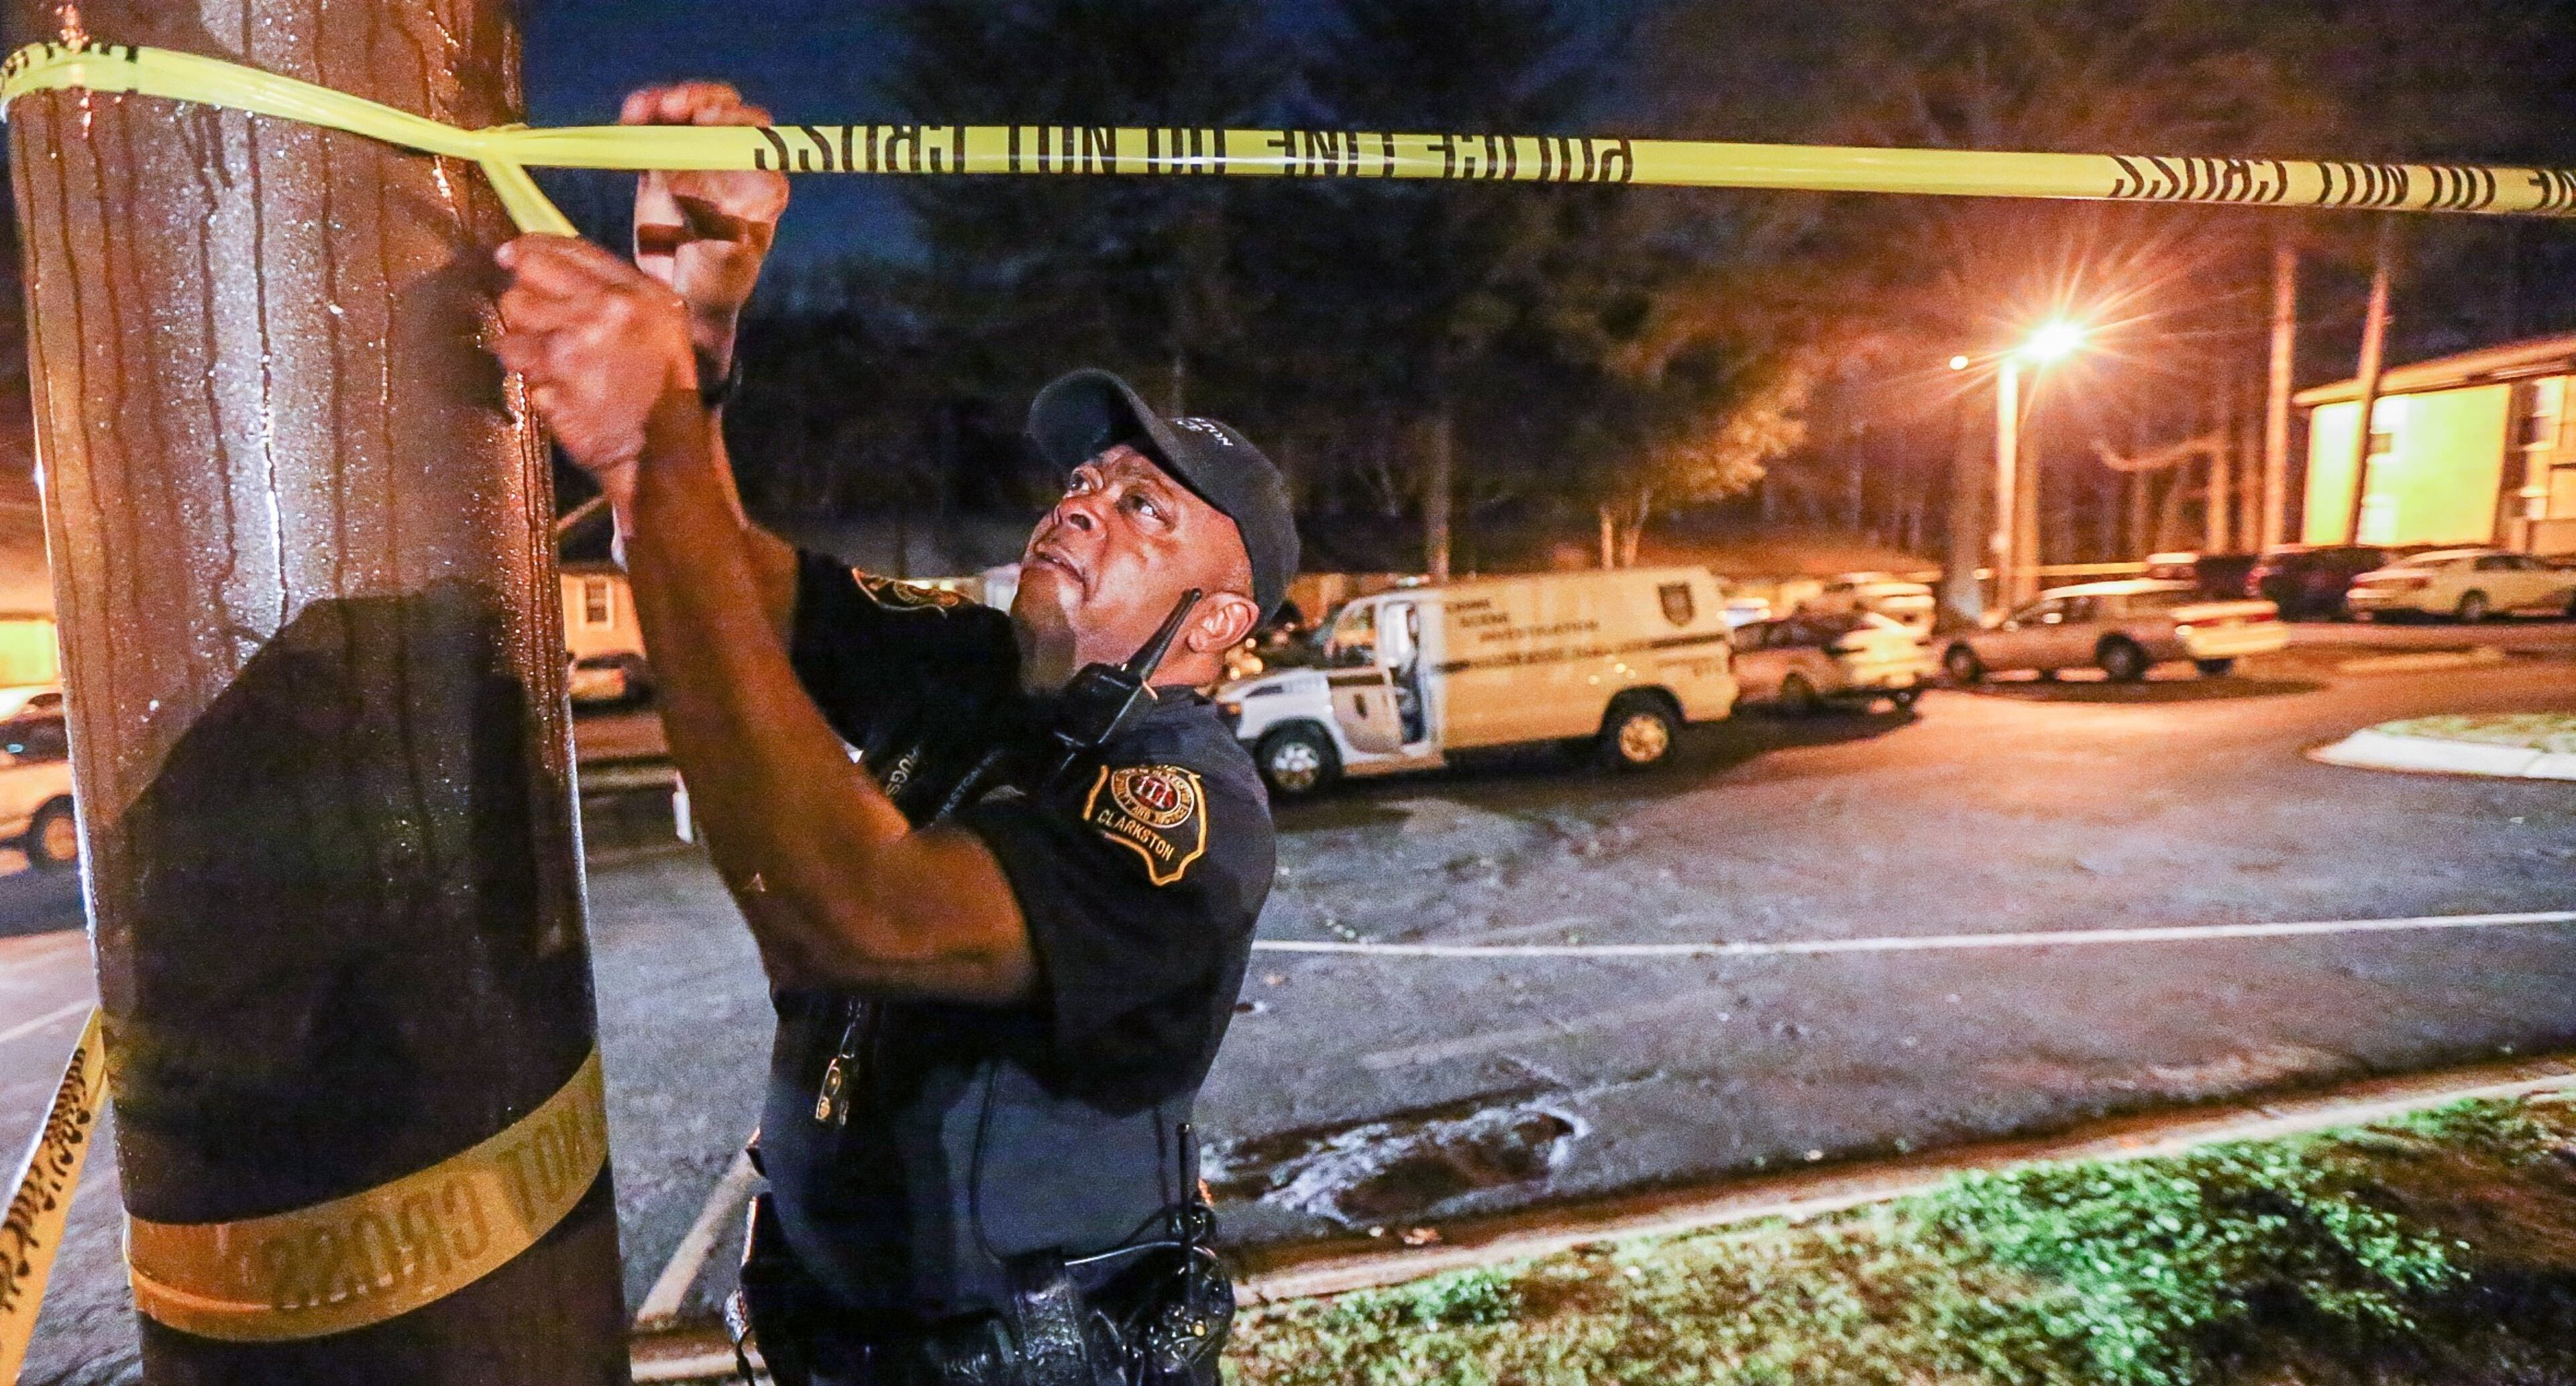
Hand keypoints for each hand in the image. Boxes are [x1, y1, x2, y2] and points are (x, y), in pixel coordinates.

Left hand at [493, 235, 697, 501]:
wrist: (667, 449)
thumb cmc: (663, 379)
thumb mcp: (658, 316)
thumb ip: (611, 284)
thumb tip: (540, 256)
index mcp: (630, 294)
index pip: (557, 253)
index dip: (524, 252)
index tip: (508, 257)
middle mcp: (601, 318)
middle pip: (519, 295)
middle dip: (525, 312)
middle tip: (546, 330)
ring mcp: (574, 358)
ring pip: (510, 339)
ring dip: (525, 353)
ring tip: (555, 367)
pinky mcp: (556, 395)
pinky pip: (522, 381)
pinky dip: (537, 388)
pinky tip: (564, 394)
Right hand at [624, 82, 789, 355]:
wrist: (680, 299)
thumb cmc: (715, 287)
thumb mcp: (725, 264)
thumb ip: (721, 227)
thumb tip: (701, 187)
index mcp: (761, 185)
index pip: (756, 137)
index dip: (734, 122)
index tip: (708, 123)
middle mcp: (733, 166)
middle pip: (725, 112)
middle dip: (701, 101)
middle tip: (674, 107)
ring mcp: (698, 161)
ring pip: (690, 114)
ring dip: (669, 102)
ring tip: (644, 108)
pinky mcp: (664, 165)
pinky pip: (656, 130)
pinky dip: (644, 116)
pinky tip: (631, 115)